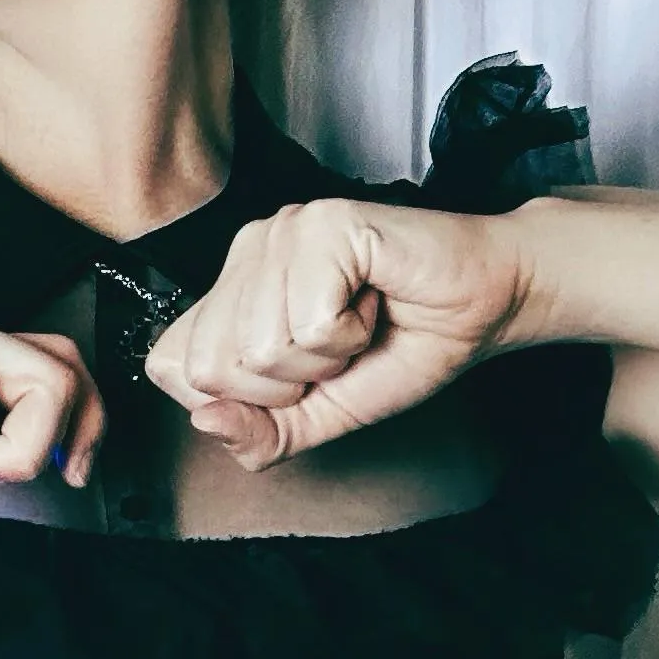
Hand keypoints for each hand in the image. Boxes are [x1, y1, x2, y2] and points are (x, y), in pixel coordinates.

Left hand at [142, 198, 544, 468]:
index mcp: (232, 291)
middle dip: (287, 384)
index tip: (302, 375)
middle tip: (337, 347)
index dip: (240, 398)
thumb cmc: (405, 346)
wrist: (486, 305)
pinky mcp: (320, 225)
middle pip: (212, 368)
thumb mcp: (320, 414)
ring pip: (260, 348)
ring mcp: (280, 232)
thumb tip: (205, 423)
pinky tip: (374, 301)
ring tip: (360, 321)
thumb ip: (260, 434)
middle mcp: (246, 252)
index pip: (171, 368)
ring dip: (327, 358)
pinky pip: (307, 324)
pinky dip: (351, 334)